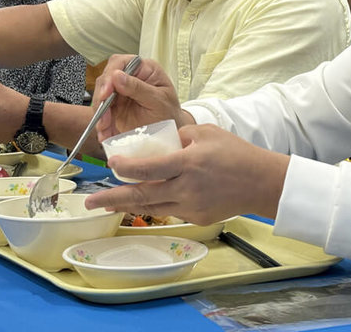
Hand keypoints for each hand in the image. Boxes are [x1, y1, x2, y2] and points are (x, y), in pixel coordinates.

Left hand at [84, 124, 289, 222]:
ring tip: (106, 204)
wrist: (261, 182)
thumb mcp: (206, 133)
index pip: (149, 168)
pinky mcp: (197, 218)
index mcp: (188, 163)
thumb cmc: (236, 153)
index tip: (109, 163)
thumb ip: (179, 136)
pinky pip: (170, 210)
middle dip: (111, 199)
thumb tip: (160, 143)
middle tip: (89, 201)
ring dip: (127, 205)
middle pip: (141, 196)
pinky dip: (156, 203)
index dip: (126, 168)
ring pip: (152, 207)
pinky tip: (145, 198)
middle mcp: (186, 188)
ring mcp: (191, 206)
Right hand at [93, 55, 191, 141]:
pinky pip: (102, 112)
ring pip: (101, 96)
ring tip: (105, 128)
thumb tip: (118, 76)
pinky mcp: (115, 107)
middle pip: (107, 79)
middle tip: (104, 115)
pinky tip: (105, 133)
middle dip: (102, 98)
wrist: (172, 131)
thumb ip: (139, 88)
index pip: (121, 63)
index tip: (107, 92)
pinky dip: (102, 123)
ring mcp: (121, 92)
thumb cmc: (170, 112)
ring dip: (100, 113)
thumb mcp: (159, 100)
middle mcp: (130, 77)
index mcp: (144, 69)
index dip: (110, 75)